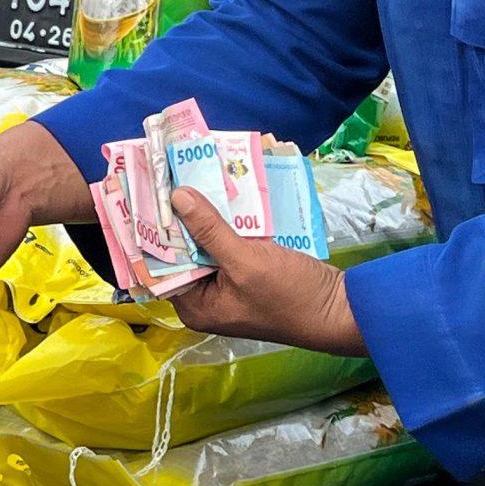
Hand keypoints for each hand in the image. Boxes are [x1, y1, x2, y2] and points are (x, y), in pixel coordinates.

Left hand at [166, 190, 364, 357]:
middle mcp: (206, 298)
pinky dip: (227, 221)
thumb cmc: (290, 296)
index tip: (144, 195)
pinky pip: (228, 242)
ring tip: (189, 175)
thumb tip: (176, 197)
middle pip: (183, 251)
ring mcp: (228, 284)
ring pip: (206, 243)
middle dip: (178, 217)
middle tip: (166, 176)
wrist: (340, 310)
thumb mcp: (246, 261)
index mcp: (196, 306)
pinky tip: (222, 192)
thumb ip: (209, 230)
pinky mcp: (248, 272)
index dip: (152, 231)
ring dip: (203, 214)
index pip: (162, 265)